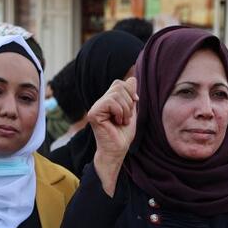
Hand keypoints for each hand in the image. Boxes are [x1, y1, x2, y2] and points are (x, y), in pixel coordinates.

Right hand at [89, 77, 137, 195]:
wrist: (118, 150)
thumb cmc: (123, 134)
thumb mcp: (131, 111)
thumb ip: (131, 96)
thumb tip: (132, 78)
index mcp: (108, 101)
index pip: (119, 84)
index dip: (130, 92)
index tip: (134, 104)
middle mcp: (100, 102)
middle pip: (118, 86)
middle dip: (129, 102)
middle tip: (126, 117)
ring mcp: (95, 107)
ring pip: (116, 94)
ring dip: (125, 110)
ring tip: (122, 121)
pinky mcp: (93, 113)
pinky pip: (111, 102)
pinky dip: (119, 112)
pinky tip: (117, 122)